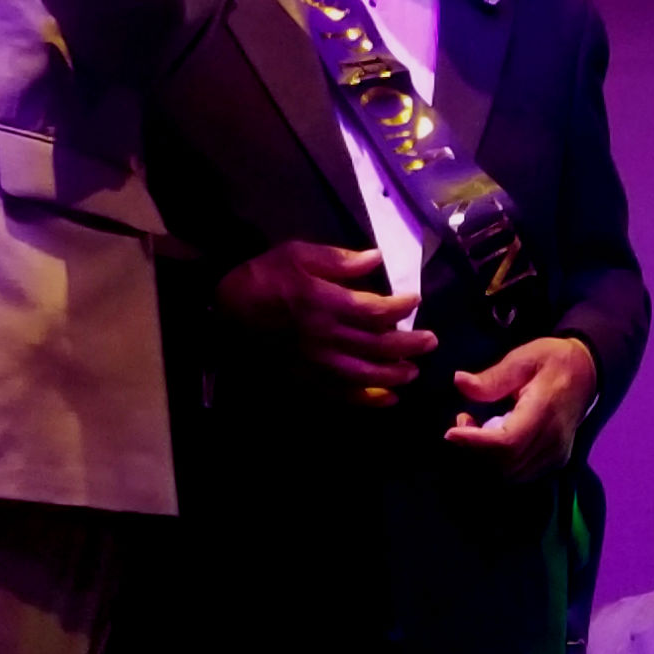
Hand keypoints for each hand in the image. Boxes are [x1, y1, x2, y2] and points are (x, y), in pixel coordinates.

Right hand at [214, 241, 434, 405]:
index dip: (401, 307)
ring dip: (393, 375)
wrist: (223, 308)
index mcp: (325, 302)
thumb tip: (377, 259)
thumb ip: (340, 259)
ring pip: (364, 375)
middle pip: (376, 346)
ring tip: (413, 371)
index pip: (375, 310)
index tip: (416, 299)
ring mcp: (315, 362)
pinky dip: (367, 400)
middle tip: (431, 342)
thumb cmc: (263, 275)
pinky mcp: (304, 377)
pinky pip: (341, 394)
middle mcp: (324, 336)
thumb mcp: (299, 253)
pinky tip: (388, 399)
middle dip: (408, 345)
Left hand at [444, 335, 598, 481]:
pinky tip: (491, 440)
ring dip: (484, 459)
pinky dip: (498, 463)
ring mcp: (556, 455)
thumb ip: (493, 376)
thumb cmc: (554, 361)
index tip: (451, 432)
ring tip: (474, 429)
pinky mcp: (554, 461)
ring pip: (511, 474)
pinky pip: (520, 474)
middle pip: (506, 464)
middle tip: (463, 422)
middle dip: (475, 450)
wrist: (587, 372)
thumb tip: (459, 383)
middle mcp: (553, 440)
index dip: (476, 442)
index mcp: (545, 411)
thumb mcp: (524, 358)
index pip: (507, 442)